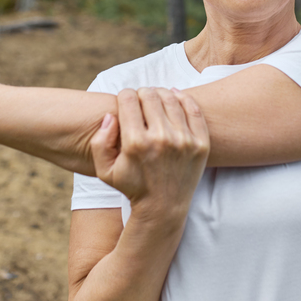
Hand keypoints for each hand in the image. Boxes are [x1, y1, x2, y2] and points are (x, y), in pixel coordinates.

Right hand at [90, 88, 209, 220]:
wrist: (163, 207)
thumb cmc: (132, 186)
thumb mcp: (105, 170)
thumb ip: (99, 142)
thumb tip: (110, 115)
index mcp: (135, 143)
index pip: (128, 99)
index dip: (124, 96)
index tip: (126, 102)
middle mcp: (161, 139)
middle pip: (149, 95)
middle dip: (141, 94)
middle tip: (140, 100)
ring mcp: (184, 140)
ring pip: (170, 98)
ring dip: (160, 94)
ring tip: (156, 100)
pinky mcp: (201, 143)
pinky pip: (193, 108)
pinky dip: (183, 98)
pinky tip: (174, 98)